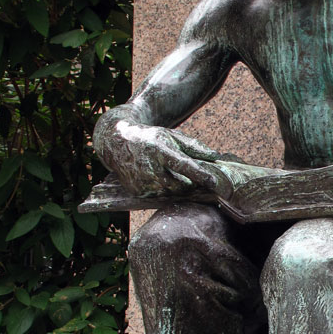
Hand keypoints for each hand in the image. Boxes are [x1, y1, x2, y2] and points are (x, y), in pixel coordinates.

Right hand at [94, 117, 214, 196]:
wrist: (117, 143)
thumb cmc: (150, 138)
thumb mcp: (171, 135)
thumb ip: (193, 146)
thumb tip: (215, 156)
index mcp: (159, 150)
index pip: (183, 165)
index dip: (199, 174)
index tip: (213, 181)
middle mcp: (149, 168)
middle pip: (179, 185)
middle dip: (190, 185)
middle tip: (197, 181)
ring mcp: (141, 182)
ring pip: (170, 193)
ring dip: (178, 189)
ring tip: (177, 178)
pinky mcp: (137, 192)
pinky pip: (159, 197)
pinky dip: (165, 191)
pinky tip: (161, 181)